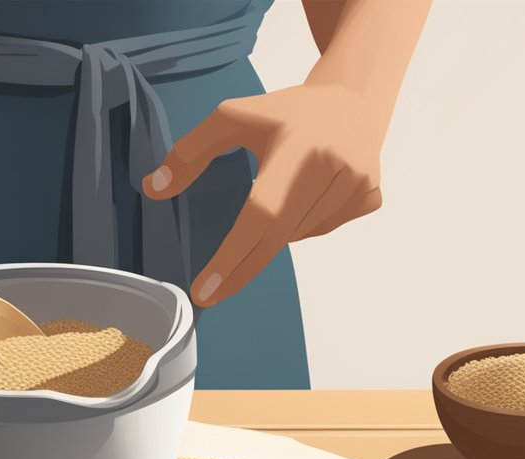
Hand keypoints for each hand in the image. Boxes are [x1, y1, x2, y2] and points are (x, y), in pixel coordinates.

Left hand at [143, 84, 384, 306]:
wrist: (353, 99)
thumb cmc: (286, 112)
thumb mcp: (234, 117)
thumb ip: (190, 151)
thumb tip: (153, 188)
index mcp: (295, 146)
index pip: (259, 213)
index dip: (231, 256)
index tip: (204, 290)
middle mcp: (332, 166)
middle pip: (277, 236)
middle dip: (240, 270)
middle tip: (210, 294)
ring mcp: (356, 184)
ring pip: (299, 235)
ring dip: (278, 231)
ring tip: (284, 189)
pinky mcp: (371, 196)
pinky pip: (324, 230)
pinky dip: (306, 224)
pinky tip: (310, 192)